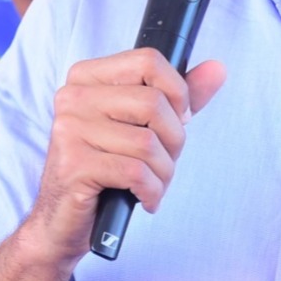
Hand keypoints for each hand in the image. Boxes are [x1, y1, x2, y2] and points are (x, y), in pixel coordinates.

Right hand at [20, 47, 226, 268]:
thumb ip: (178, 98)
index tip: (177, 119)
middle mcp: (74, 97)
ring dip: (163, 173)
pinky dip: (151, 191)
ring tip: (153, 184)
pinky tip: (144, 198)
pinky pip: (135, 172)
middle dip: (174, 141)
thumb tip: (217, 70)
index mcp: (87, 78)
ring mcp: (70, 130)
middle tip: (164, 162)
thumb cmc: (106, 170)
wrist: (63, 219)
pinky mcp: (74, 165)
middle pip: (153, 103)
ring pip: (147, 143)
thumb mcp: (143, 127)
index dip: (177, 93)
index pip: (148, 61)